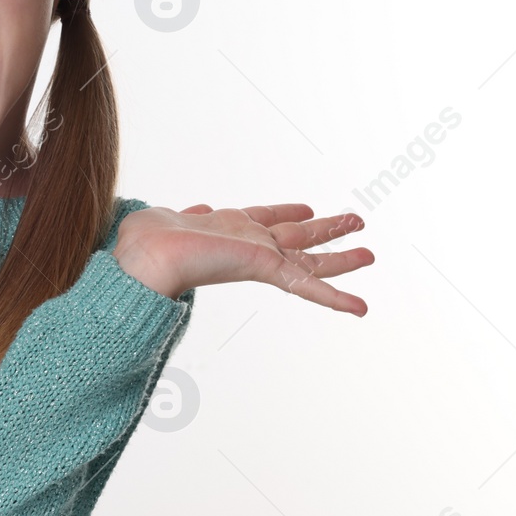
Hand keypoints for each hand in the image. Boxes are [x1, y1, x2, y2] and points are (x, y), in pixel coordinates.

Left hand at [113, 203, 372, 315]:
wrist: (147, 255)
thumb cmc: (147, 238)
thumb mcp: (174, 218)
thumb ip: (191, 215)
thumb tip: (198, 209)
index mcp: (228, 227)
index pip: (264, 219)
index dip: (285, 212)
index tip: (305, 207)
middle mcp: (248, 243)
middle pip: (297, 237)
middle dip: (326, 230)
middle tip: (356, 222)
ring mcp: (259, 257)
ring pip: (309, 260)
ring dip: (340, 258)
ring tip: (368, 254)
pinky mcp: (266, 268)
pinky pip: (307, 285)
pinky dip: (335, 297)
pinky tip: (360, 308)